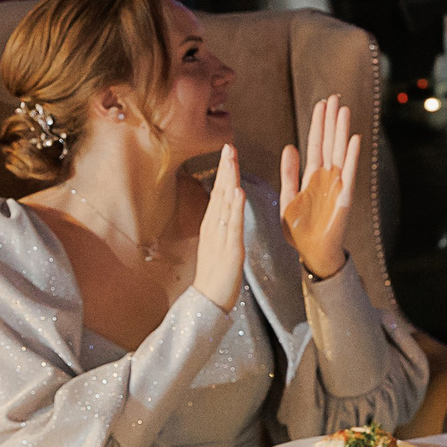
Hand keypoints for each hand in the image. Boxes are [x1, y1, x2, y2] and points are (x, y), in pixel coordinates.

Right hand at [194, 145, 245, 306]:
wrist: (208, 301)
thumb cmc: (215, 276)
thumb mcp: (217, 245)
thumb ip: (221, 227)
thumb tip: (226, 209)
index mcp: (212, 226)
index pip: (218, 193)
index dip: (223, 172)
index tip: (227, 152)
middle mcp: (214, 227)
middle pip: (219, 192)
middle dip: (225, 168)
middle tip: (228, 145)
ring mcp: (220, 237)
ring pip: (224, 203)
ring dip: (229, 180)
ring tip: (232, 159)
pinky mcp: (230, 249)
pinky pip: (233, 224)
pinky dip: (235, 206)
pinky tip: (238, 190)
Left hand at [282, 96, 360, 281]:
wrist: (311, 253)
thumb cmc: (299, 230)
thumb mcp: (287, 198)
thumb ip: (288, 173)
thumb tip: (289, 146)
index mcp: (312, 176)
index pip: (315, 144)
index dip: (318, 124)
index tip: (321, 104)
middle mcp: (327, 177)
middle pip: (329, 142)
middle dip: (331, 120)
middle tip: (335, 97)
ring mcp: (337, 185)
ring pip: (340, 152)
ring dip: (342, 131)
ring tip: (344, 110)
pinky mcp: (344, 197)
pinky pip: (349, 172)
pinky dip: (352, 156)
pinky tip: (354, 138)